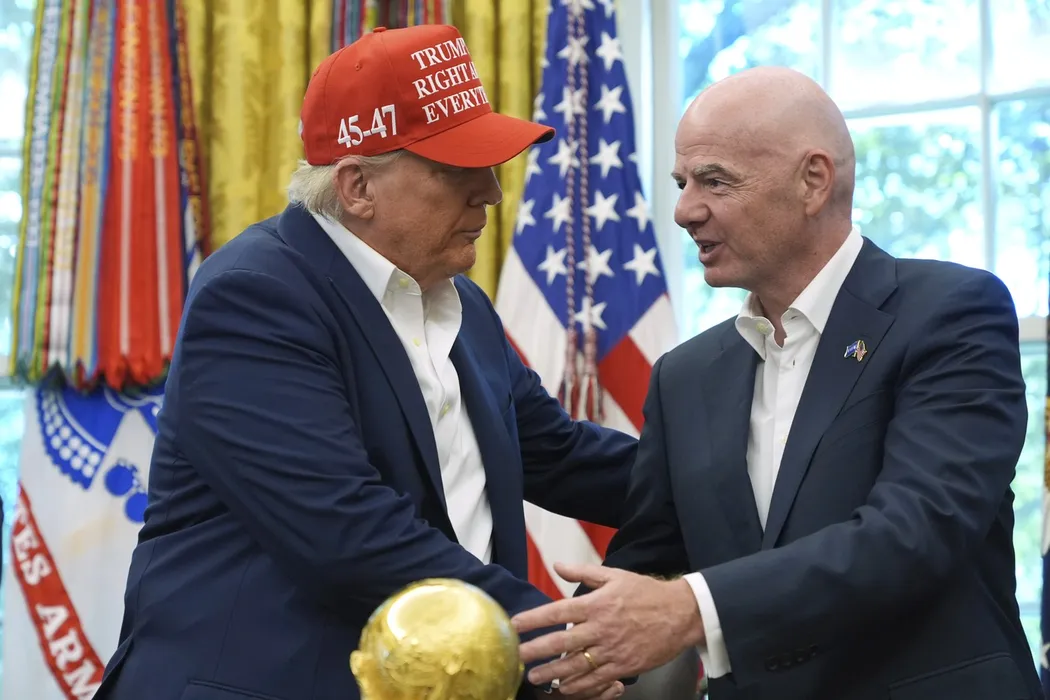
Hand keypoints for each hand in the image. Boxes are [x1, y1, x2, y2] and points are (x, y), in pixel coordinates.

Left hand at [512, 563, 703, 696]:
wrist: (680, 614)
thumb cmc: (647, 592)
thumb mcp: (615, 575)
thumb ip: (583, 572)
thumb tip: (558, 564)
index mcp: (596, 604)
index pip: (557, 612)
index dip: (534, 618)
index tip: (515, 623)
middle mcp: (600, 628)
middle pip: (560, 641)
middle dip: (536, 650)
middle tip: (517, 655)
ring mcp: (611, 650)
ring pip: (575, 664)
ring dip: (552, 672)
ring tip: (534, 676)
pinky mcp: (623, 666)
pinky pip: (596, 679)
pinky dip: (578, 685)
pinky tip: (564, 687)